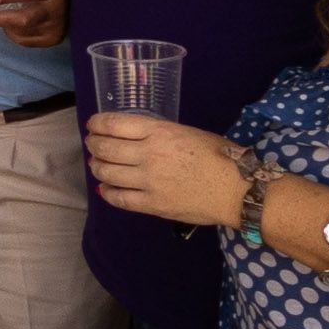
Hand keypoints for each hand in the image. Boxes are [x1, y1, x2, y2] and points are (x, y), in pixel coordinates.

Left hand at [82, 112, 246, 225]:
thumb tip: (136, 138)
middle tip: (92, 144)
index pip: (114, 124)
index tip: (93, 125)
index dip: (97, 124)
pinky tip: (105, 188)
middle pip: (105, 148)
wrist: (237, 189)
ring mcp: (147, 181)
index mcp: (159, 132)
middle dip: (93, 144)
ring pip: (107, 172)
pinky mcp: (151, 204)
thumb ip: (160, 134)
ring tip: (97, 164)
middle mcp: (148, 154)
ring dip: (97, 166)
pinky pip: (119, 198)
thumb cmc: (220, 156)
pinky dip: (107, 192)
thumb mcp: (188, 132)